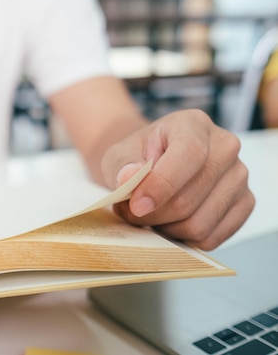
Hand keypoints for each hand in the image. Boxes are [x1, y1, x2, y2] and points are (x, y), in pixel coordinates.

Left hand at [101, 109, 254, 249]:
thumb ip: (122, 166)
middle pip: (189, 198)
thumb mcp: (118, 156)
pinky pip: (211, 238)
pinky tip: (169, 223)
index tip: (136, 206)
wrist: (152, 165)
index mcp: (193, 124)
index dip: (161, 185)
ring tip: (149, 215)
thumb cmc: (136, 159)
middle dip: (153, 214)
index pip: (189, 154)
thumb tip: (130, 177)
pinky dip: (184, 238)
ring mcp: (239, 176)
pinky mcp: (245, 203)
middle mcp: (225, 146)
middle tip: (130, 212)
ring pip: (199, 224)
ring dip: (166, 228)